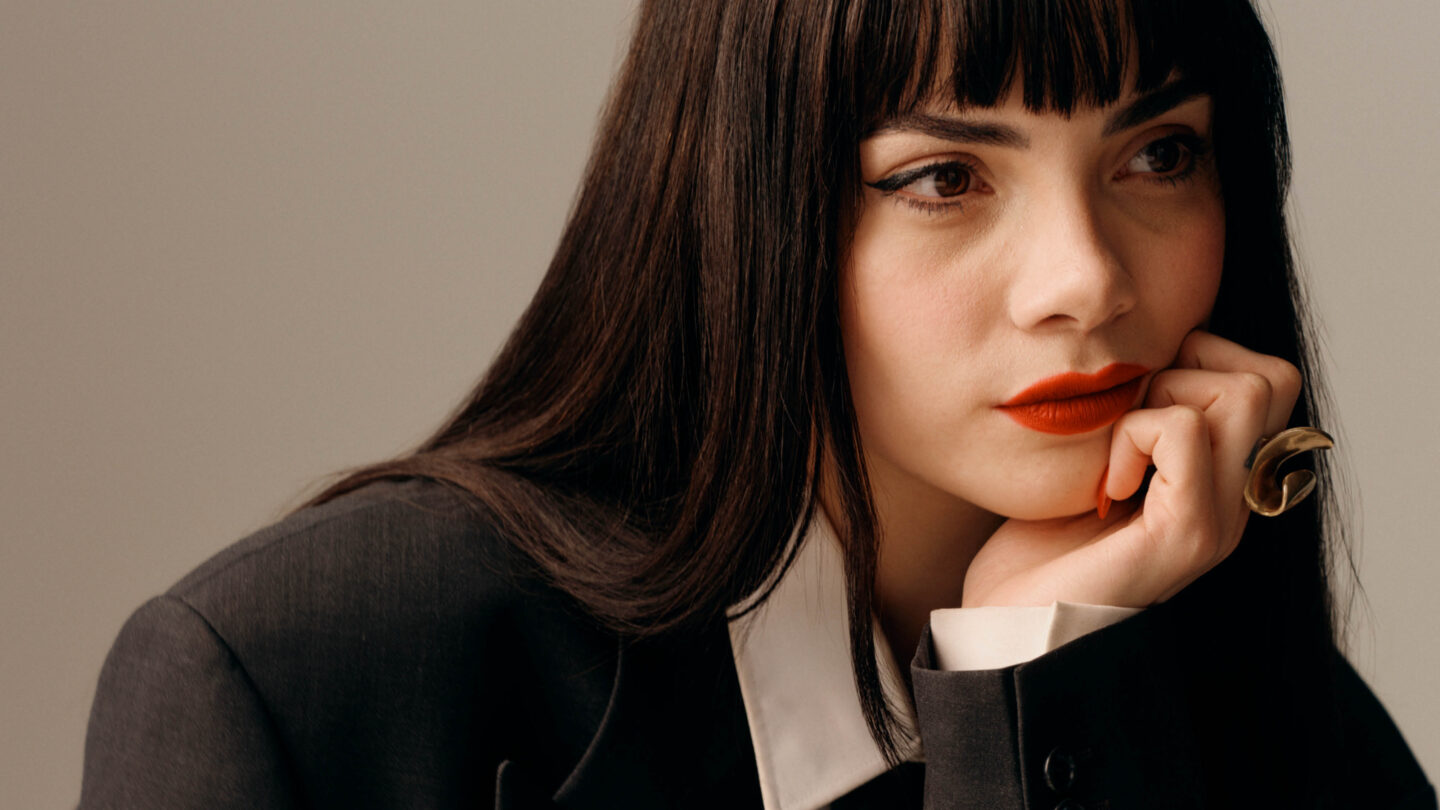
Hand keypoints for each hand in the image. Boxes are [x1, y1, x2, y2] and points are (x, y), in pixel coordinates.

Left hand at [960, 329, 1302, 607]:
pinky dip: (1134, 435)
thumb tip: (1146, 347)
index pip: (1267, 377)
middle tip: (1128, 421)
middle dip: (1188, 368)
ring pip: (1243, 392)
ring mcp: (1219, 520)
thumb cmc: (1037, 544)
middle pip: (1270, 377)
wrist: (1009, 627)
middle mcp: (1237, 501)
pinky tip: (1105, 486)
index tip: (1135, 402)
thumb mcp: (1092, 458)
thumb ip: (1134, 413)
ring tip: (1116, 453)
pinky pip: (1185, 432)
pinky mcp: (1187, 534)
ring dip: (1161, 397)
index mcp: (1220, 480)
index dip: (1200, 360)